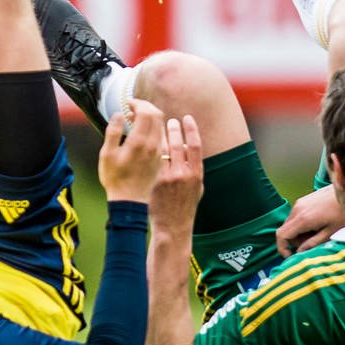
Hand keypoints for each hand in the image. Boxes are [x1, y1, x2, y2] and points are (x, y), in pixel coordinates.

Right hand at [97, 97, 165, 201]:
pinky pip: (161, 135)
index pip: (146, 112)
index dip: (138, 103)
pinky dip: (153, 127)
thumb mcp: (107, 154)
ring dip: (150, 116)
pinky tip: (141, 133)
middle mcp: (153, 144)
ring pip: (161, 124)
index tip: (127, 103)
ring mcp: (159, 151)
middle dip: (145, 106)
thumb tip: (119, 114)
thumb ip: (113, 131)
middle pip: (157, 114)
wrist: (130, 200)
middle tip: (131, 108)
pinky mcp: (160, 157)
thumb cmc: (115, 178)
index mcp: (139, 141)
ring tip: (134, 119)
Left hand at [150, 113, 203, 232]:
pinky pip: (151, 161)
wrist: (172, 226)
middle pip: (177, 144)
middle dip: (173, 129)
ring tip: (158, 128)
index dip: (191, 129)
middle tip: (169, 120)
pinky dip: (150, 150)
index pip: (195, 145)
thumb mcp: (197, 187)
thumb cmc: (185, 207)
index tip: (187, 118)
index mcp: (196, 174)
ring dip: (160, 136)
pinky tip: (146, 143)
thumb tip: (189, 149)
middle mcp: (182, 174)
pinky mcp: (154, 182)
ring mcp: (167, 178)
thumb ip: (194, 169)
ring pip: (162, 150)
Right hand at [276, 185, 344, 256]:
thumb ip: (312, 244)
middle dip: (294, 241)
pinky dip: (303, 224)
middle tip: (311, 244)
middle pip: (285, 230)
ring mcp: (301, 202)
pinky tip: (319, 224)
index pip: (281, 235)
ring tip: (318, 233)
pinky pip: (297, 215)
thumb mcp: (330, 233)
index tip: (291, 256)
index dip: (282, 248)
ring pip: (291, 223)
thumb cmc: (344, 213)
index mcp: (302, 219)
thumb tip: (299, 252)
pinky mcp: (306, 199)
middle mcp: (298, 208)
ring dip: (300, 232)